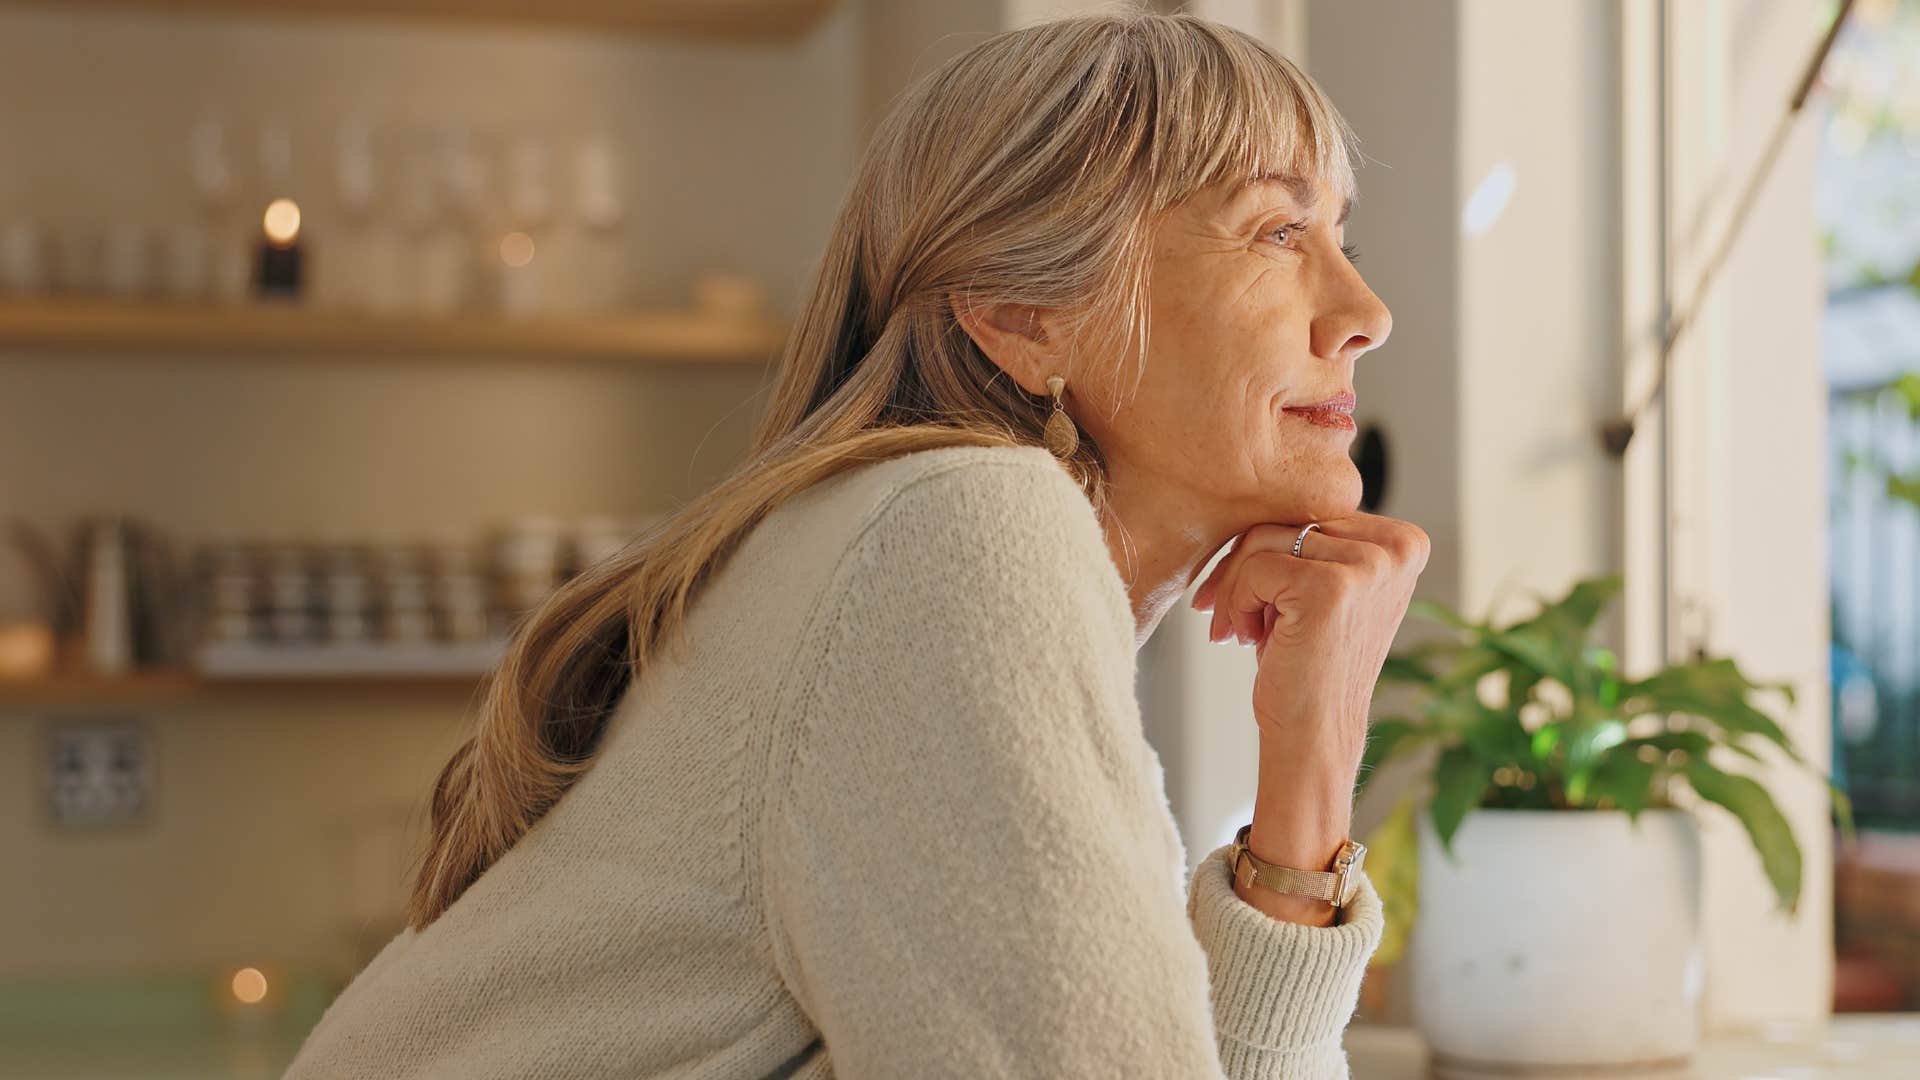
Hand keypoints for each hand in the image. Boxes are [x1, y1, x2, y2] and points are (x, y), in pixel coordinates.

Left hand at [1189, 511, 1429, 773]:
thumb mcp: (1323, 588)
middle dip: (1243, 567)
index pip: (1311, 510)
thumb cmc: (1307, 662)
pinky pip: (1255, 567)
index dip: (1267, 548)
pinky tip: (1247, 639)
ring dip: (1237, 588)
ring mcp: (1369, 565)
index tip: (1247, 594)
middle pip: (1286, 519)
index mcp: (1404, 540)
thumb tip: (1252, 485)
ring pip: (1264, 539)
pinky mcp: (1332, 587)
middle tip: (1228, 617)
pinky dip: (1237, 602)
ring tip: (1241, 631)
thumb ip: (1313, 538)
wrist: (1314, 733)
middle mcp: (1397, 547)